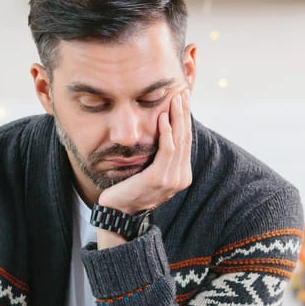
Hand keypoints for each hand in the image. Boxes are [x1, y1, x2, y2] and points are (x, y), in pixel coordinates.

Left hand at [98, 88, 192, 216]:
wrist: (118, 212)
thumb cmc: (130, 189)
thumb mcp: (149, 170)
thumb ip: (159, 156)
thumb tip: (162, 132)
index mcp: (181, 175)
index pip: (186, 142)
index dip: (185, 119)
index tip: (183, 100)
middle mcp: (180, 178)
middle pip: (186, 139)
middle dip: (184, 114)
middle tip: (182, 93)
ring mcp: (171, 179)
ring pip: (179, 141)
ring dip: (177, 118)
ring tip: (175, 100)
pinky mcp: (159, 178)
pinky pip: (167, 151)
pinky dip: (167, 133)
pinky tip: (164, 118)